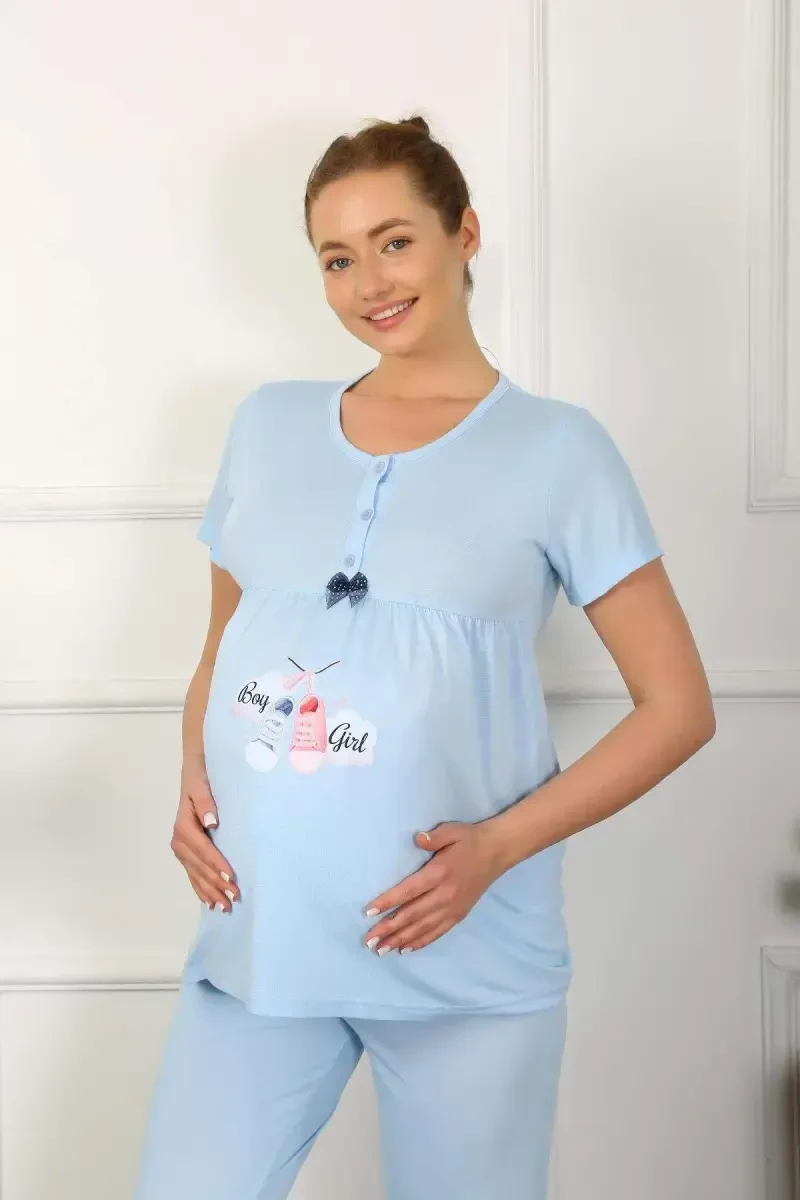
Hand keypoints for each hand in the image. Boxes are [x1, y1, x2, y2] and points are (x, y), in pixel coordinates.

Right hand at [170, 760, 240, 912]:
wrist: (194, 773)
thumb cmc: (201, 778)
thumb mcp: (202, 785)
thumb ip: (205, 803)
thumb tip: (212, 822)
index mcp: (184, 826)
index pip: (203, 850)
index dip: (217, 864)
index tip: (232, 877)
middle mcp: (179, 840)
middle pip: (199, 867)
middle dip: (216, 884)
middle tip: (234, 899)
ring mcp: (181, 848)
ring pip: (196, 875)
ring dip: (210, 891)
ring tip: (224, 907)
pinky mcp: (185, 852)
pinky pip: (192, 874)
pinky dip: (200, 889)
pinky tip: (209, 902)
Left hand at [362, 820, 507, 954]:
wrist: (498, 852)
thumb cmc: (469, 840)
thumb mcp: (452, 831)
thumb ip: (434, 837)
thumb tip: (418, 839)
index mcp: (440, 873)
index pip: (409, 891)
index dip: (388, 902)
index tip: (369, 912)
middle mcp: (445, 895)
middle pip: (412, 915)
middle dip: (389, 928)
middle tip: (369, 941)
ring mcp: (453, 908)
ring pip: (423, 928)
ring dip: (401, 939)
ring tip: (382, 949)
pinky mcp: (459, 914)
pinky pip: (438, 932)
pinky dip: (421, 942)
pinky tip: (406, 949)